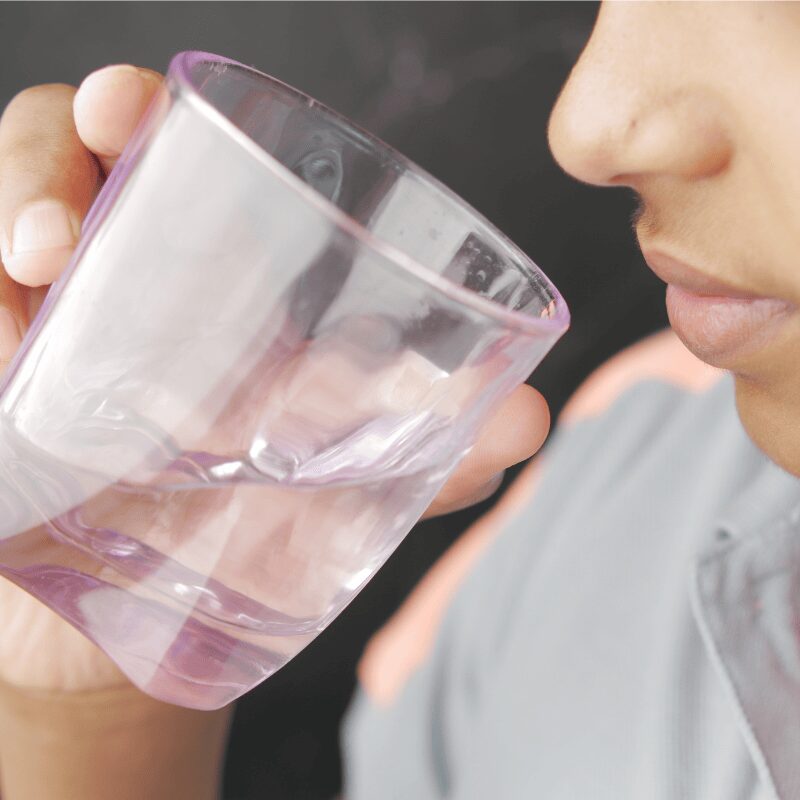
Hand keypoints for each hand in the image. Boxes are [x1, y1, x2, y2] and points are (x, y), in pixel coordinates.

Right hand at [0, 65, 550, 693]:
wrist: (146, 633)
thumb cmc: (242, 540)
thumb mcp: (332, 488)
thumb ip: (423, 453)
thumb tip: (529, 426)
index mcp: (203, 288)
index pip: (161, 162)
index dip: (138, 114)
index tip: (139, 111)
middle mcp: (115, 293)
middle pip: (57, 168)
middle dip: (47, 155)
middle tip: (71, 184)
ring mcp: (39, 341)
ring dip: (6, 227)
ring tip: (29, 282)